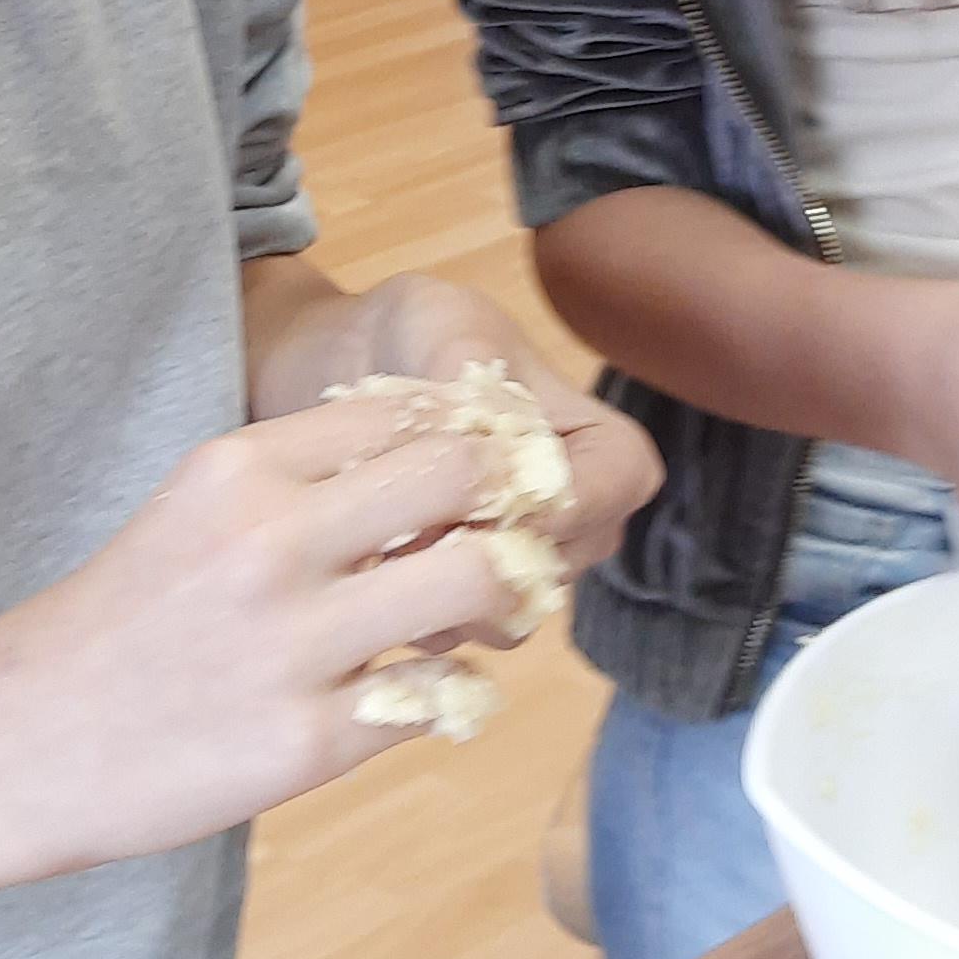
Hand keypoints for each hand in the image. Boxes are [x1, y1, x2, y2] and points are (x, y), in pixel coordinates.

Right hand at [0, 398, 546, 866]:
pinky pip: (442, 697)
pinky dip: (451, 692)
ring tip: (475, 620)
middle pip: (466, 472)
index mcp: (242, 467)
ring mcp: (294, 645)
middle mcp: (272, 541)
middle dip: (506, 501)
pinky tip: (419, 692)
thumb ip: (307, 475)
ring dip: (501, 597)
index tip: (478, 475)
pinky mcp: (307, 743)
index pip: (413, 410)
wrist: (22, 742)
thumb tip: (441, 453)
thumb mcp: (199, 506)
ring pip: (478, 581)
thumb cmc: (127, 616)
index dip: (468, 438)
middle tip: (503, 538)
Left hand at [246, 265, 660, 581]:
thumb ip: (468, 376)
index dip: (557, 500)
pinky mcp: (468, 604)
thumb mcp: (444, 325)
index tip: (480, 497)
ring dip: (443, 587)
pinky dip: (411, 609)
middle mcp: (580, 521)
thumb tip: (483, 446)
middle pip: (560, 559)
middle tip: (409, 527)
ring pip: (508, 609)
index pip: (615, 485)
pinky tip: (363, 568)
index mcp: (602, 448)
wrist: (343, 375)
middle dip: (483, 551)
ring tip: (379, 542)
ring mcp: (524, 567)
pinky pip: (458, 633)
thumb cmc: (412, 337)